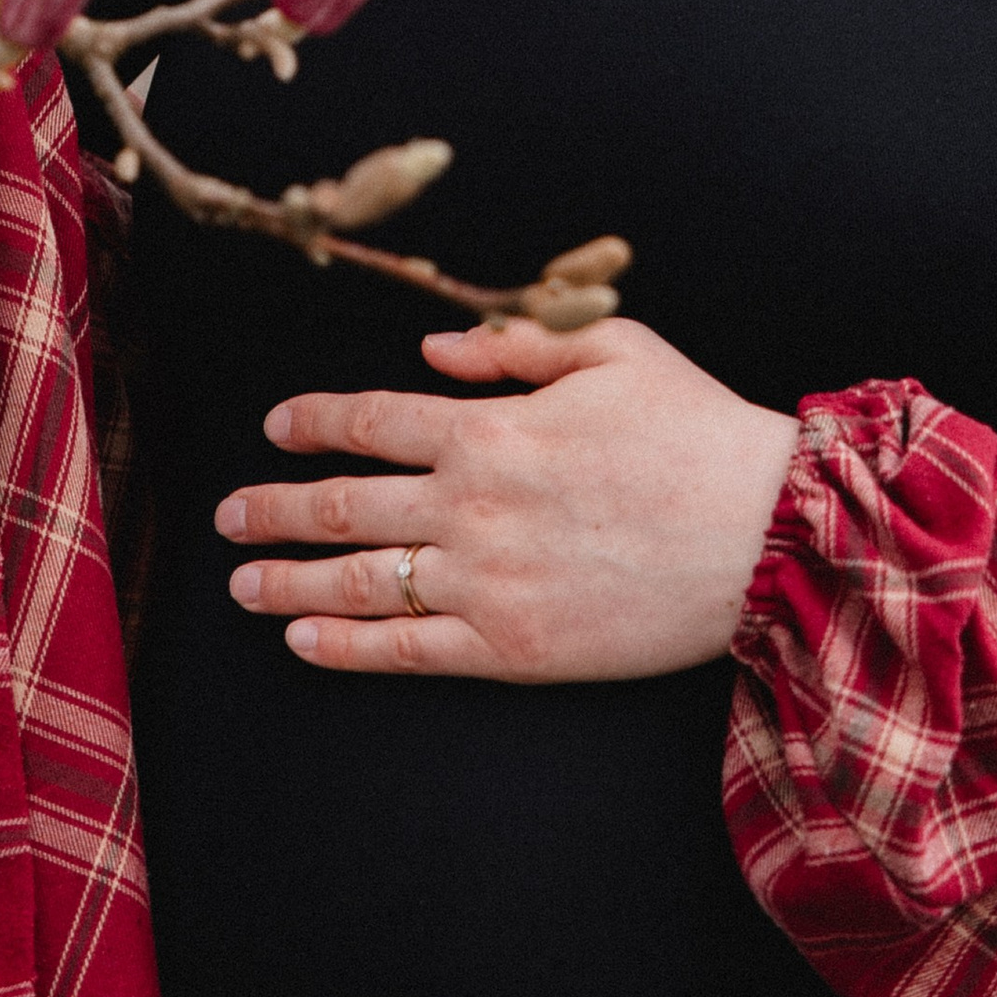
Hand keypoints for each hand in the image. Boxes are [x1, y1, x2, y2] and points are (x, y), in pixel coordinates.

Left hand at [215, 313, 800, 680]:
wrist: (768, 532)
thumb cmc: (698, 431)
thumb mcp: (614, 350)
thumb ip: (514, 345)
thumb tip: (432, 353)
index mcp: (491, 427)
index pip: (368, 422)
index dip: (310, 424)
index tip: (275, 429)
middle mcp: (473, 504)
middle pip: (340, 506)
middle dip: (271, 508)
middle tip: (228, 513)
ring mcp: (489, 581)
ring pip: (358, 583)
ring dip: (286, 580)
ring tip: (242, 582)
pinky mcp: (515, 648)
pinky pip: (408, 651)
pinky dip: (346, 645)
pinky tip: (304, 639)